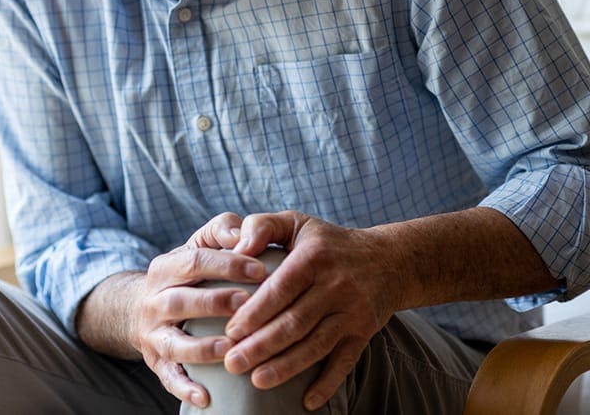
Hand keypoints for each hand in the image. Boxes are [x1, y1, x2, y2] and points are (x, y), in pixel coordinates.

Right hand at [132, 214, 268, 406]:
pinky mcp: (155, 361)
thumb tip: (242, 234)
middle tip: (247, 304)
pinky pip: (168, 377)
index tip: (262, 270)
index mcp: (164, 267)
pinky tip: (206, 397)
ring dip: (201, 347)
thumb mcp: (197, 245)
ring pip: (172, 341)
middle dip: (214, 302)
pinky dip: (185, 388)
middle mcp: (153, 300)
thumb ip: (220, 230)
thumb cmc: (186, 272)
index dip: (228, 265)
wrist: (138, 307)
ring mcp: (152, 333)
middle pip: (180, 300)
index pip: (194, 261)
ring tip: (229, 349)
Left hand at [221, 211, 402, 410]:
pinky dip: (327, 384)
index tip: (230, 331)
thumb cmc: (328, 241)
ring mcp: (353, 311)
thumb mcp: (296, 222)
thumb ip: (261, 227)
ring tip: (256, 380)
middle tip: (232, 364)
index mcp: (314, 257)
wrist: (390, 259)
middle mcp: (336, 285)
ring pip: (316, 345)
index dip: (255, 312)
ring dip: (286, 367)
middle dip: (261, 346)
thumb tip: (238, 248)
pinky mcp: (364, 332)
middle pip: (295, 322)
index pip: (280, 289)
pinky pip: (345, 361)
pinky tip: (307, 401)